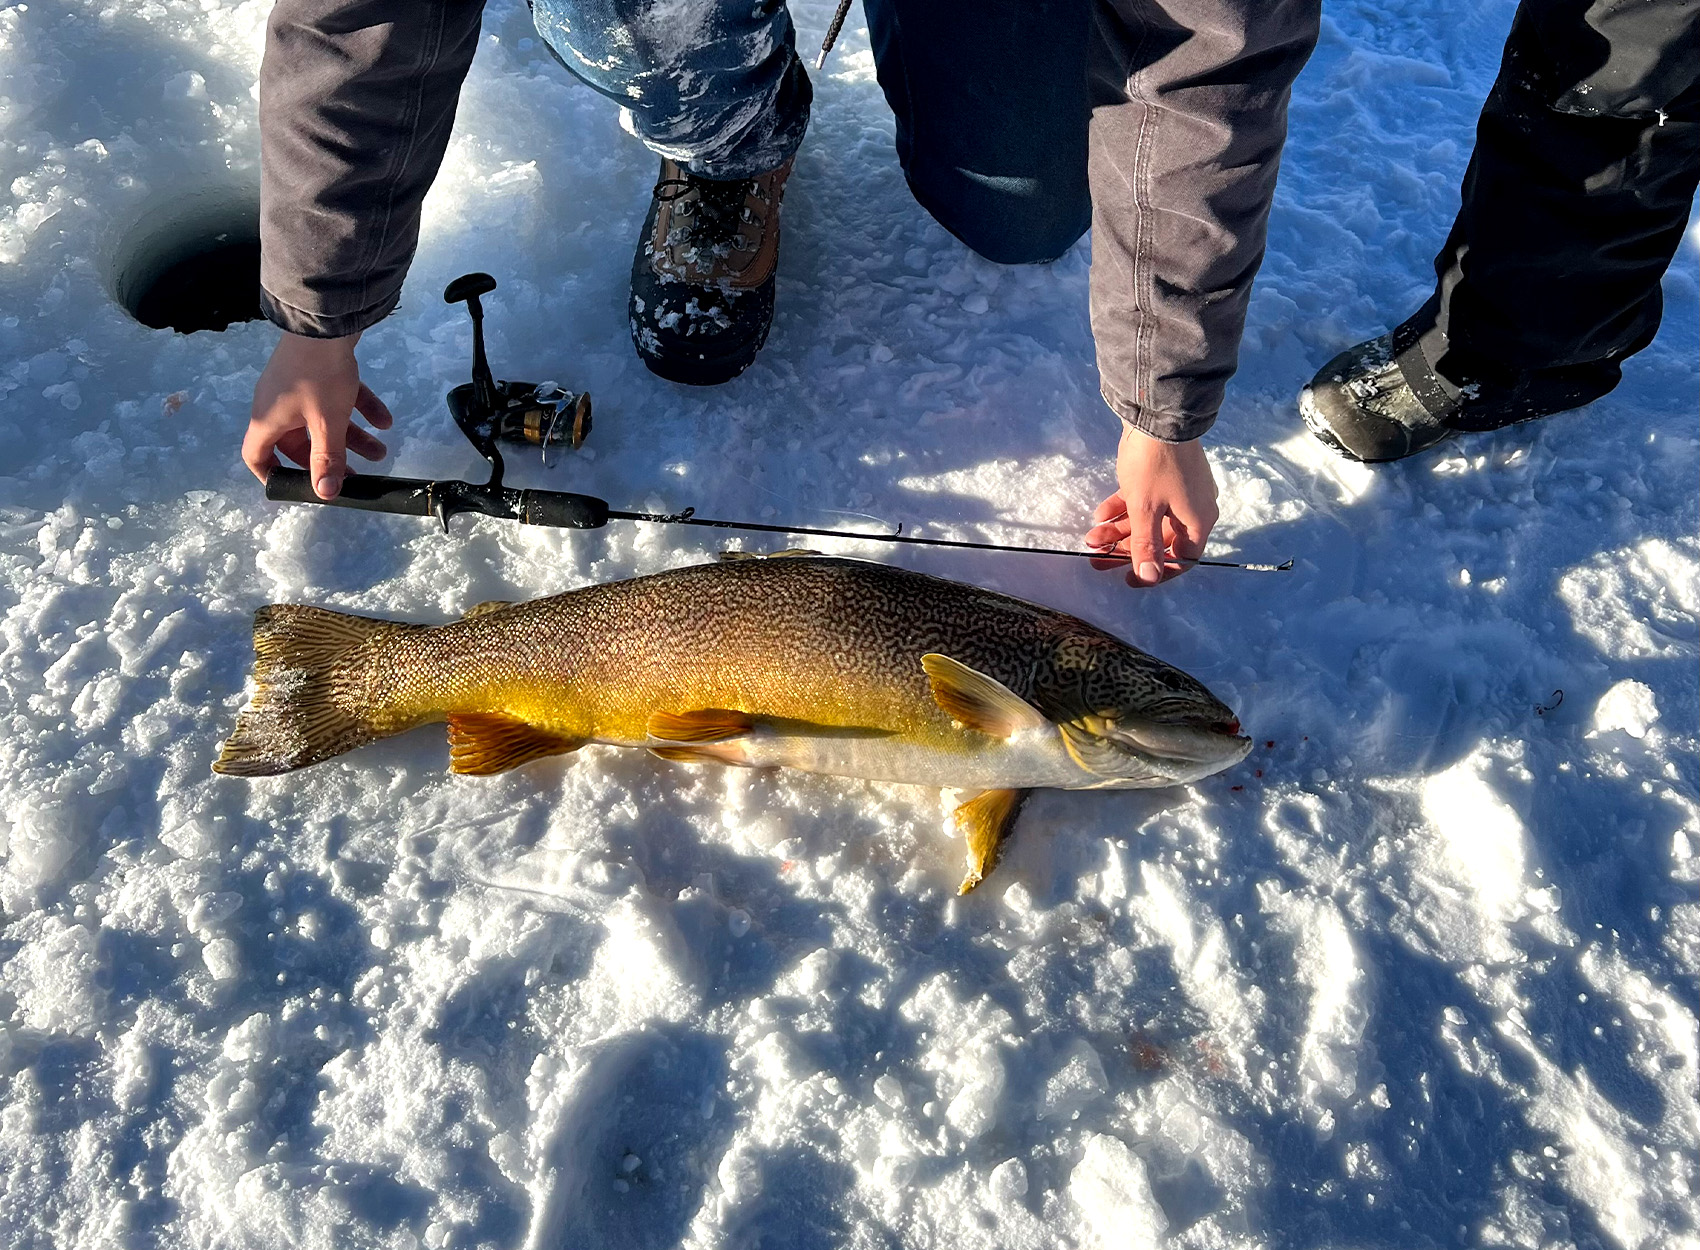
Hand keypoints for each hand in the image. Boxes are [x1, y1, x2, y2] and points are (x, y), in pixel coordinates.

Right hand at [243, 331, 392, 499]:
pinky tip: (385, 419)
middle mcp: (277, 404)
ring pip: (323, 420)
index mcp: (268, 420)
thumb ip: (327, 459)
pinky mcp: (317, 371)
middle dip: (329, 459)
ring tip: (382, 452)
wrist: (327, 319)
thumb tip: (325, 494)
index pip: (257, 455)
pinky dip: (358, 408)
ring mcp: (297, 386)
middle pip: (299, 443)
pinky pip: (337, 398)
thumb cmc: (319, 374)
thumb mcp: (327, 423)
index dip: (272, 475)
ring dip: (352, 437)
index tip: (296, 488)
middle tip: (355, 476)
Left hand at [1085, 426, 1218, 586]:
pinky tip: (1099, 513)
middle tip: (1096, 559)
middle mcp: (1193, 507)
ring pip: (1149, 519)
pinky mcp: (1164, 474)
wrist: (1158, 412)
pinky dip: (1124, 508)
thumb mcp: (1146, 510)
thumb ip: (1147, 545)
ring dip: (1120, 530)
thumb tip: (1149, 578)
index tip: (1127, 579)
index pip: (1181, 559)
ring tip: (1090, 537)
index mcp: (1198, 521)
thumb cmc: (1155, 466)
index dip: (1155, 572)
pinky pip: (1145, 500)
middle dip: (1126, 551)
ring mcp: (1179, 490)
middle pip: (1160, 540)